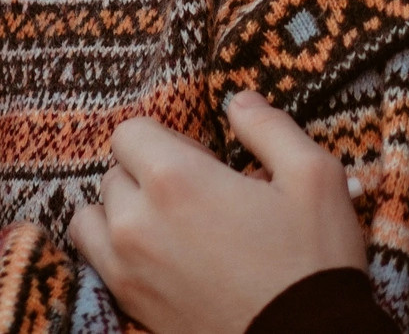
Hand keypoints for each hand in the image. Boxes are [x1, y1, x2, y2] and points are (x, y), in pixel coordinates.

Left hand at [70, 92, 366, 333]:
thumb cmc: (311, 260)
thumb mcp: (313, 176)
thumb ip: (269, 126)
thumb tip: (238, 102)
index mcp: (175, 179)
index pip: (129, 132)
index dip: (166, 139)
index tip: (203, 161)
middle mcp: (136, 222)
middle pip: (114, 174)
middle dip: (148, 174)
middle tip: (198, 197)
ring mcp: (127, 270)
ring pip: (94, 219)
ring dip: (122, 214)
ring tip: (168, 227)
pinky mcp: (130, 306)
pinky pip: (97, 263)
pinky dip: (114, 252)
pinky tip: (159, 259)